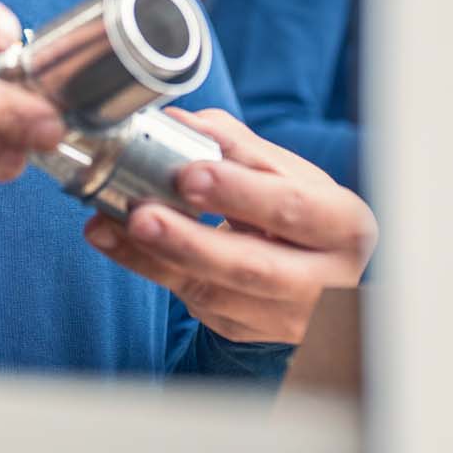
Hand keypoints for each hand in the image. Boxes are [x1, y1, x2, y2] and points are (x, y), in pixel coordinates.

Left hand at [83, 108, 375, 344]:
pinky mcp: (248, 331)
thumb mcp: (292, 177)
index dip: (241, 193)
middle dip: (189, 241)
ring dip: (154, 259)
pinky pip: (197, 304)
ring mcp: (285, 317)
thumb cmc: (308, 216)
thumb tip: (182, 121)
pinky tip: (120, 244)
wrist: (327, 277)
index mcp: (343, 227)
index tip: (190, 173)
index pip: (293, 209)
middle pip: (252, 266)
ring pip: (214, 293)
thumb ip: (238, 148)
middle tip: (141, 215)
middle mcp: (323, 281)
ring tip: (109, 227)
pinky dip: (154, 271)